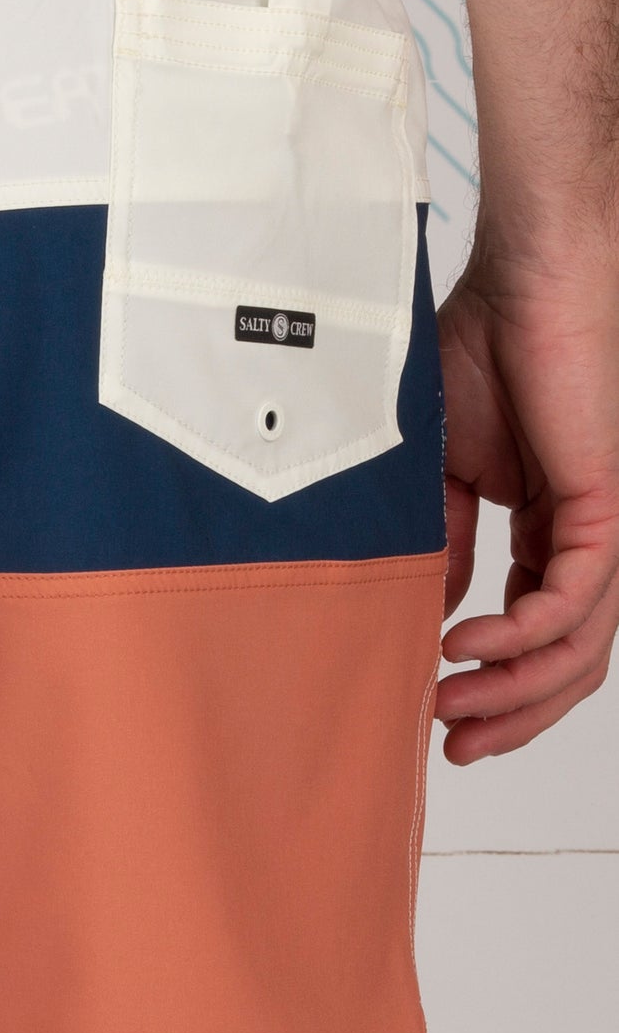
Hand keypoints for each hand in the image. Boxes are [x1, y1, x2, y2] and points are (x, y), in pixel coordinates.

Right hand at [435, 250, 618, 761]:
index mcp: (548, 528)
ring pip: (580, 648)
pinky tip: (468, 645)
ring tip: (452, 709)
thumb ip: (443, 545)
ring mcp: (603, 529)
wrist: (522, 284)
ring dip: (515, 691)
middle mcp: (584, 539)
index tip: (433, 713)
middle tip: (455, 748)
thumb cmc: (481, 351)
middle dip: (512, 715)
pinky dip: (523, 636)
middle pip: (569, 661)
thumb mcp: (442, 473)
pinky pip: (576, 602)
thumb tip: (431, 610)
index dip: (493, 685)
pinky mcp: (608, 511)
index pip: (535, 631)